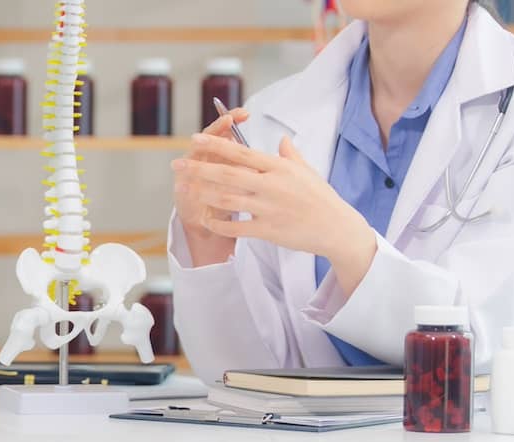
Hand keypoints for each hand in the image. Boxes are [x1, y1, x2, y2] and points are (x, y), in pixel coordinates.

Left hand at [172, 134, 378, 293]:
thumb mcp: (306, 171)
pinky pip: (237, 228)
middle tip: (177, 165)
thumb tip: (282, 140)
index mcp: (279, 167)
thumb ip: (289, 155)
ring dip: (202, 193)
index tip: (195, 140)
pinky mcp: (269, 230)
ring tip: (183, 189)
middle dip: (199, 168)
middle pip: (228, 174)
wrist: (337, 228)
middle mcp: (272, 185)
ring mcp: (269, 208)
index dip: (216, 145)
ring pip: (228, 199)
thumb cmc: (321, 198)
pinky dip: (219, 224)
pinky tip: (206, 219)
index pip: (241, 152)